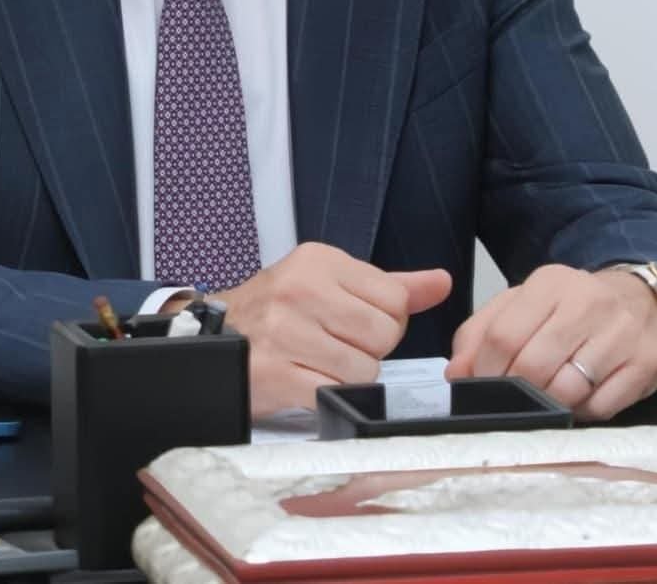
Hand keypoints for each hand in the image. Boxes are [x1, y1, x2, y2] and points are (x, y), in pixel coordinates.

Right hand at [200, 242, 451, 417]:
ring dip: (347, 376)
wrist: (215, 338)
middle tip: (331, 343)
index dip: (383, 321)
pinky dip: (325, 395)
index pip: (395, 300)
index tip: (352, 322)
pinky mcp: (276, 374)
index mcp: (318, 261)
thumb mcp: (330, 283)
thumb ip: (391, 286)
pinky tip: (304, 379)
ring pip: (364, 369)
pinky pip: (334, 394)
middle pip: (383, 335)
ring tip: (316, 362)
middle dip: (366, 349)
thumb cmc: (278, 311)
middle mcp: (300, 290)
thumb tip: (441, 282)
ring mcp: (285, 332)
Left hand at [446, 264, 656, 419]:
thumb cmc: (572, 308)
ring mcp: (621, 334)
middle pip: (533, 365)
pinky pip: (601, 407)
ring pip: (567, 390)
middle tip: (510, 401)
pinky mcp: (646, 365)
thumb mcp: (523, 304)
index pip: (503, 335)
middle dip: (514, 392)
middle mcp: (587, 304)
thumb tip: (456, 372)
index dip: (485, 369)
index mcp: (549, 284)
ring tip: (543, 401)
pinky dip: (581, 414)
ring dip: (547, 406)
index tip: (481, 385)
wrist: (643, 302)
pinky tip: (577, 402)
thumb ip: (481, 332)